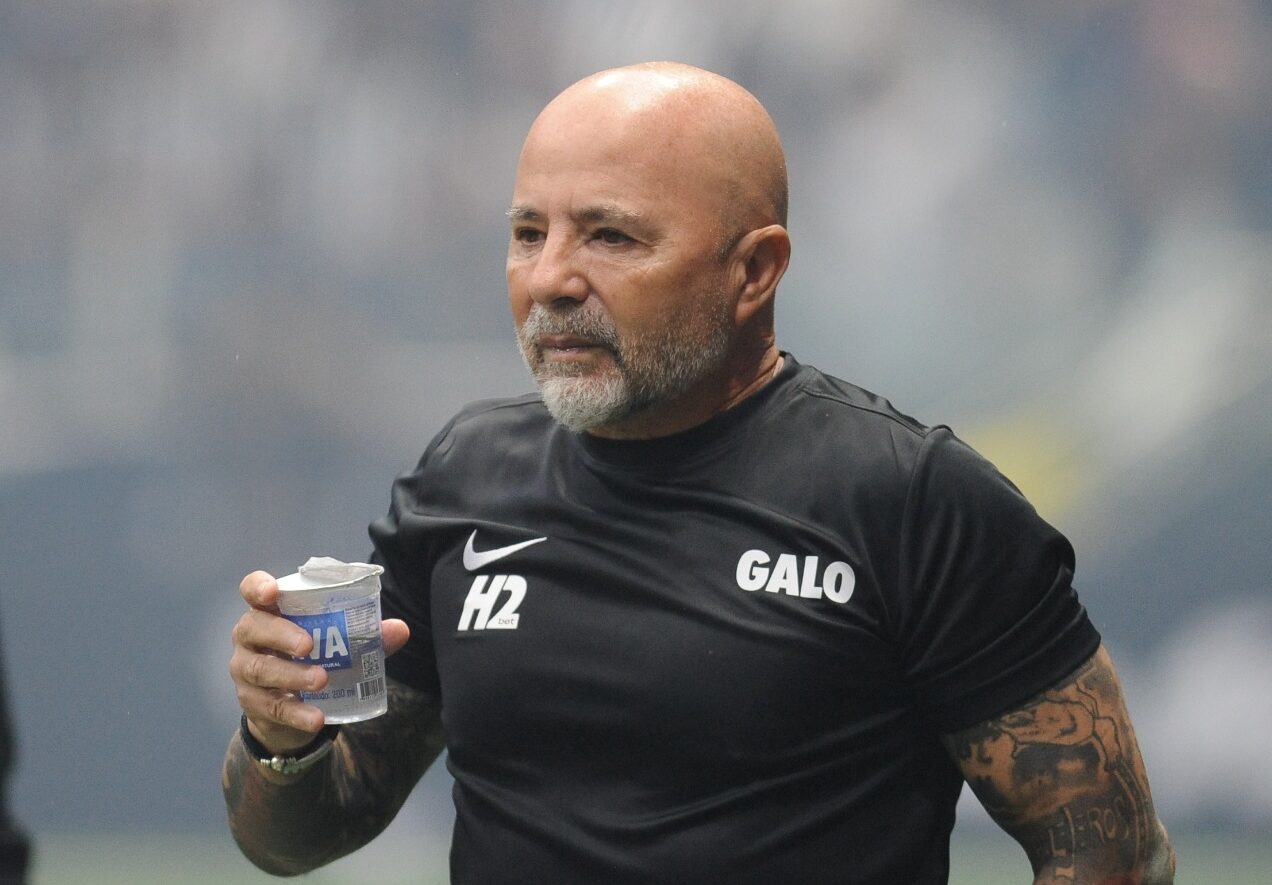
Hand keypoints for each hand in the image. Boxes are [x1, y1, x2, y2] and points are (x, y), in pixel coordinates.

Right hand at [229, 570, 410, 754]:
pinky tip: (316, 718)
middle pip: (253, 627)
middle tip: (309, 645)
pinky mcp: (252, 703)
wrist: (293, 708)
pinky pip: (272, 707)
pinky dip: (296, 713)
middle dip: (281, 634)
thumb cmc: (314, 657)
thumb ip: (366, 634)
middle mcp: (250, 637)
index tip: (273, 592)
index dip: (258, 587)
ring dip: (292, 675)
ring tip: (322, 680)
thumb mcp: (338, 643)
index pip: (252, 589)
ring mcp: (245, 670)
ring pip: (261, 669)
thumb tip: (400, 629)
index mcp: (270, 611)